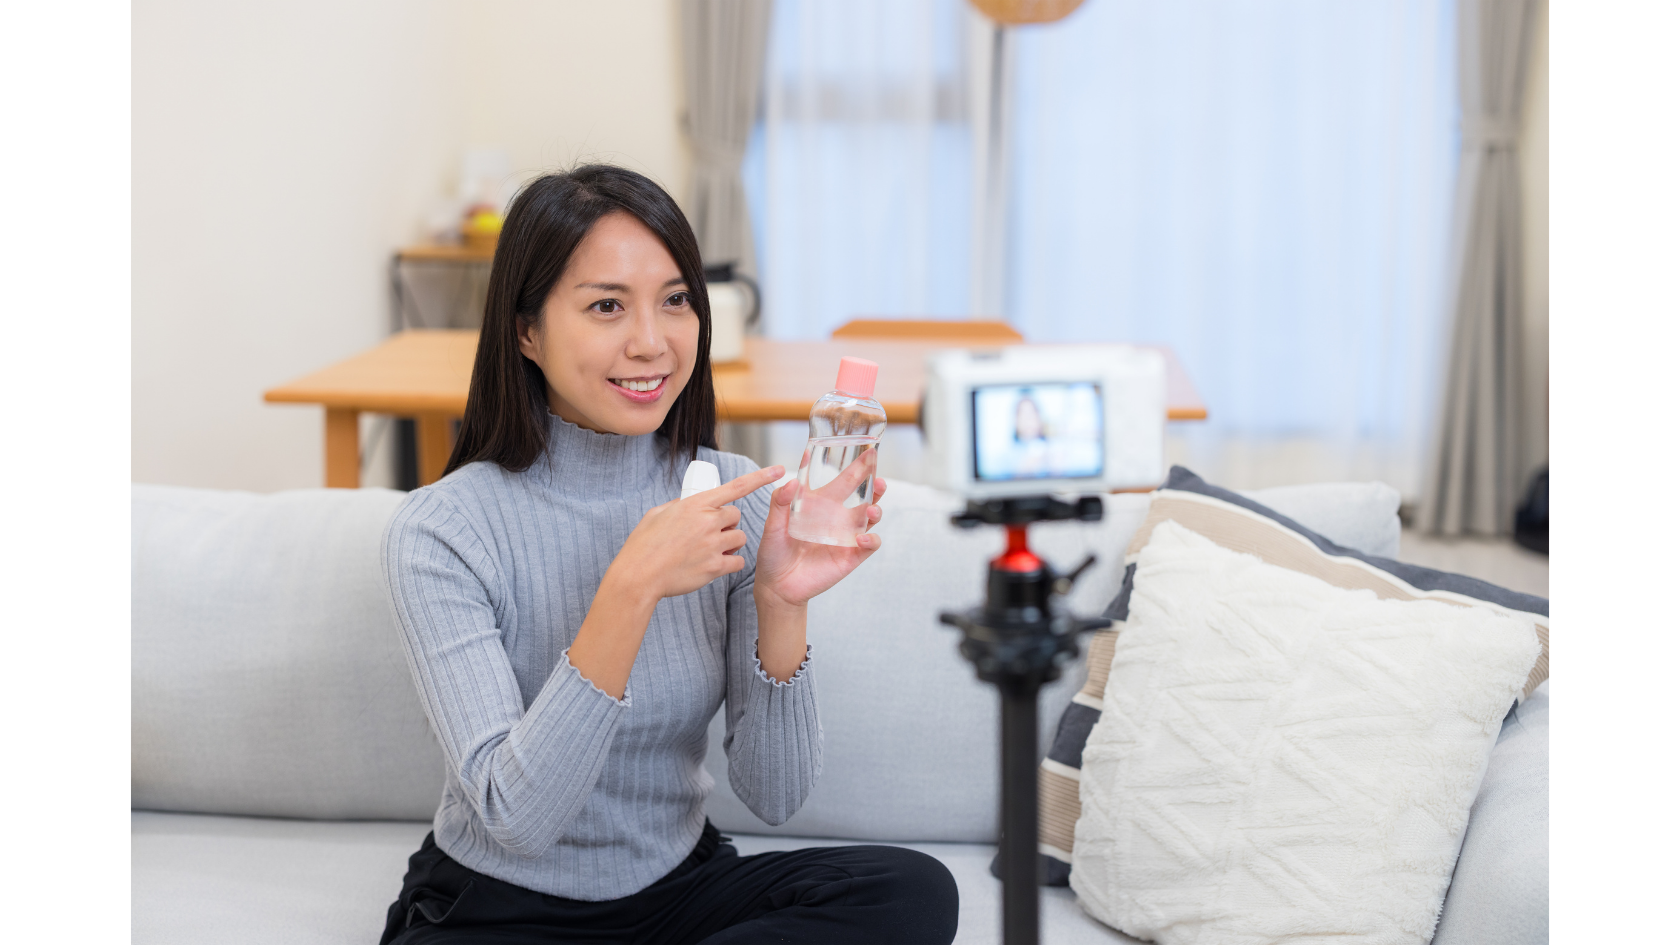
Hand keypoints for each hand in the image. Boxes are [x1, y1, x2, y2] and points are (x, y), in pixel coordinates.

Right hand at [609, 465, 785, 602]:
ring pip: (739, 538)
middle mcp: (708, 522)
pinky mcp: (715, 567)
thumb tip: (689, 505)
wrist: (639, 575)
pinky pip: (737, 562)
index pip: (736, 487)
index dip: (761, 478)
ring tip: (707, 550)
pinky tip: (713, 565)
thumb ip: (679, 506)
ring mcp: (714, 545)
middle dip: (726, 523)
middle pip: (736, 516)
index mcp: (695, 504)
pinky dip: (729, 563)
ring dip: (729, 543)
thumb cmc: (644, 545)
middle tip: (707, 533)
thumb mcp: (658, 514)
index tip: (780, 470)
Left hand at [754, 475, 887, 609]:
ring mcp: (846, 537)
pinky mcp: (851, 556)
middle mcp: (837, 518)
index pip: (843, 482)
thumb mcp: (772, 525)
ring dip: (875, 510)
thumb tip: (791, 481)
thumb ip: (779, 503)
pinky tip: (862, 538)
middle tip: (876, 474)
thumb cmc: (774, 553)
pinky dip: (871, 540)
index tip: (867, 451)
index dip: (856, 467)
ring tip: (871, 509)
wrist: (776, 586)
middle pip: (863, 496)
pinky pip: (869, 545)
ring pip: (870, 518)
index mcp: (821, 506)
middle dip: (873, 482)